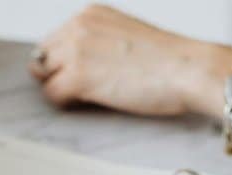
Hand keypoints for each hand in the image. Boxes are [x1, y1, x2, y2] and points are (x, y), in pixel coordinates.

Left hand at [30, 5, 231, 116]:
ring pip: (44, 76)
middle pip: (43, 57)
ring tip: (89, 97)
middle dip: (56, 74)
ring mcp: (76, 51)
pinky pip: (52, 95)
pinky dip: (66, 104)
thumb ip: (99, 42)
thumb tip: (81, 64)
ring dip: (60, 89)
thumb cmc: (169, 60)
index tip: (78, 76)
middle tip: (81, 91)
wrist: (188, 69)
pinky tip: (91, 104)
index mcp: (90, 14)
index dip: (63, 62)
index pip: (54, 40)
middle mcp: (78, 27)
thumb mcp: (126, 35)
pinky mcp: (79, 76)